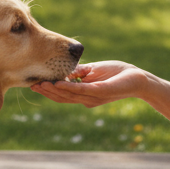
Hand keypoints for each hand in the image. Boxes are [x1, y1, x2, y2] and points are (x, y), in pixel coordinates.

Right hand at [29, 60, 146, 107]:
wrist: (138, 78)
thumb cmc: (117, 73)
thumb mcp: (93, 71)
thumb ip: (79, 72)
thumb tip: (64, 69)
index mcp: (84, 94)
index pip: (63, 95)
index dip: (48, 90)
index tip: (34, 83)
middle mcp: (87, 99)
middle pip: (62, 98)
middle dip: (47, 92)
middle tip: (31, 85)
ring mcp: (93, 97)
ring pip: (69, 95)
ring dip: (53, 90)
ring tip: (40, 84)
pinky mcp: (101, 92)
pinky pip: (82, 90)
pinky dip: (69, 87)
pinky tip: (58, 83)